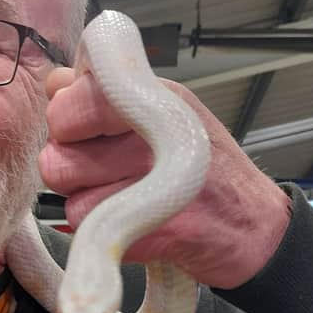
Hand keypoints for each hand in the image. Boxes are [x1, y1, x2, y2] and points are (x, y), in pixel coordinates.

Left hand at [39, 67, 290, 288]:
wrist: (255, 224)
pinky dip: (101, 228)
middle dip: (67, 166)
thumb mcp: (166, 112)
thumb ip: (106, 95)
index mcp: (153, 98)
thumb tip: (56, 84)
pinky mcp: (156, 228)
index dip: (65, 120)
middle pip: (58, 154)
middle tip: (97, 169)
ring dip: (84, 201)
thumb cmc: (205, 164)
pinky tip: (131, 218)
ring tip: (119, 194)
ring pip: (69, 197)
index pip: (68, 100)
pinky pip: (90, 228)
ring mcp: (157, 183)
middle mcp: (153, 136)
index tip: (83, 131)